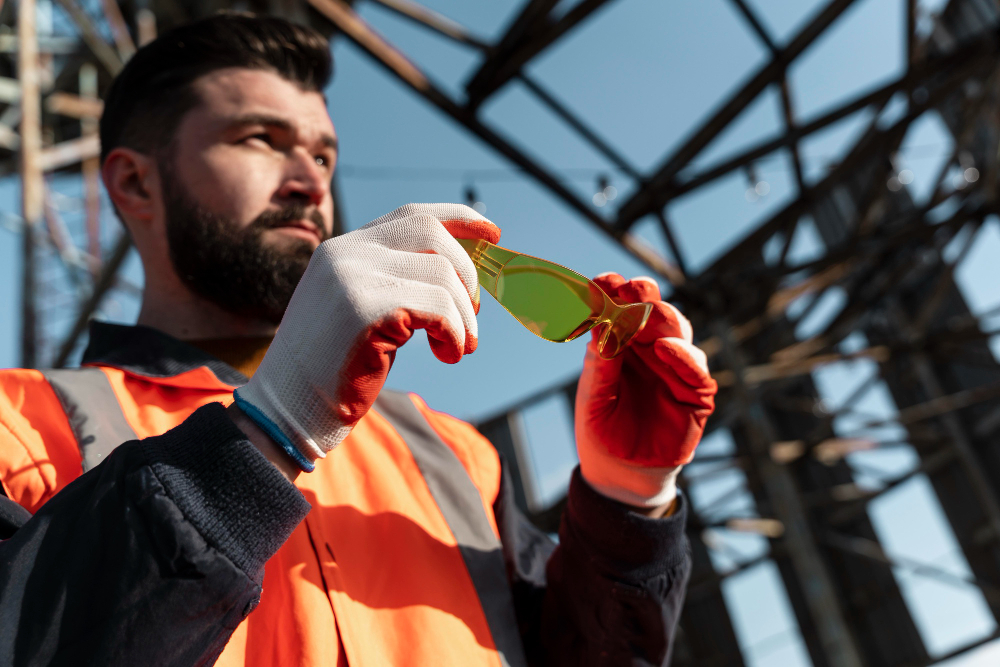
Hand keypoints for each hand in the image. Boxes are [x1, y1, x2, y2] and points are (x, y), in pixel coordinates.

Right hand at [235, 204, 498, 469]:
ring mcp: (352, 277)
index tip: (492, 234)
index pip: (412, 215)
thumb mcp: (362, 311)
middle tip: (469, 317)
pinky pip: (438, 308)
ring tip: (456, 346)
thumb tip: (462, 275)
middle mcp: (345, 253)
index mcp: (343, 249)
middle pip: (432, 234)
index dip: (459, 219)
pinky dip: (455, 333)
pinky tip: (446, 354)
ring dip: (463, 317)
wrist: (287, 411)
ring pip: (443, 275)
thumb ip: (396, 283)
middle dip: (467, 273)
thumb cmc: (332, 371)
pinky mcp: (365, 309)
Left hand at [575, 274, 716, 507]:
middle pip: (652, 308)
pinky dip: (684, 354)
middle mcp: (649, 346)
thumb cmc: (602, 429)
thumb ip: (599, 365)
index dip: (612, 290)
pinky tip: (665, 350)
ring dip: (662, 320)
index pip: (620, 305)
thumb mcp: (593, 397)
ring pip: (678, 329)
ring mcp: (675, 365)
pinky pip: (696, 365)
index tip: (601, 284)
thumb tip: (600, 327)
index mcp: (620, 341)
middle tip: (629, 292)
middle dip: (641, 297)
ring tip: (644, 320)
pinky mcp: (696, 390)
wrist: (620, 472)